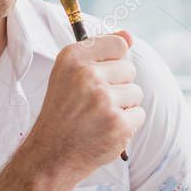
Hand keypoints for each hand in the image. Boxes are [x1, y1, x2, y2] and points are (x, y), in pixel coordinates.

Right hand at [23, 30, 144, 181]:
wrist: (51, 155)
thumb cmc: (63, 112)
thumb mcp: (69, 74)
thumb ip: (100, 51)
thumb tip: (130, 35)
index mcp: (73, 58)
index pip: (118, 43)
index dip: (114, 60)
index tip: (100, 75)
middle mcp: (87, 75)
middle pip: (129, 69)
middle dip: (118, 86)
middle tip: (94, 103)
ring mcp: (104, 100)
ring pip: (136, 93)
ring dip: (124, 106)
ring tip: (99, 117)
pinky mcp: (118, 123)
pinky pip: (139, 114)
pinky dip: (127, 125)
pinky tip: (105, 130)